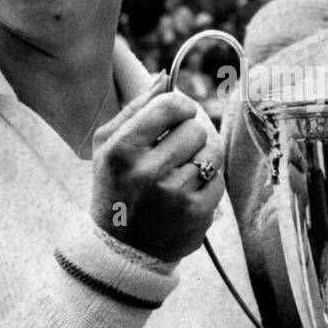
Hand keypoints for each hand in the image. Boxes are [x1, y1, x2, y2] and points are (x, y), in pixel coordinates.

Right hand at [90, 72, 223, 262]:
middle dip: (189, 136)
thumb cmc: (115, 188)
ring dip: (201, 158)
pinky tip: (187, 192)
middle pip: (195, 128)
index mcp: (122, 149)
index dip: (181, 106)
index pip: (171, 106)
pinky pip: (218, 179)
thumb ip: (136, 109)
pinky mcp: (196, 213)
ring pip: (212, 153)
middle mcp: (147, 172)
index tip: (178, 115)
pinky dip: (207, 182)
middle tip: (174, 151)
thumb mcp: (108, 147)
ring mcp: (174, 195)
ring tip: (181, 171)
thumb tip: (163, 77)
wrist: (122, 249)